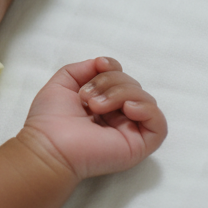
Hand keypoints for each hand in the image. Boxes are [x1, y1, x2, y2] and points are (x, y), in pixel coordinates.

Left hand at [18, 57, 166, 181]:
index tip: (99, 66)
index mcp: (102, 103)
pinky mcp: (139, 145)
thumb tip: (104, 63)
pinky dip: (146, 109)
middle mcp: (118, 116)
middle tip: (87, 97)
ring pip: (145, 100)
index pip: (121, 77)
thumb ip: (84, 68)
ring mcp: (129, 131)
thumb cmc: (49, 118)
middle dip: (110, 82)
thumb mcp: (63, 82)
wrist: (48, 145)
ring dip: (121, 94)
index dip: (113, 68)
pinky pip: (159, 123)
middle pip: (133, 85)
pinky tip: (127, 109)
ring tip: (96, 106)